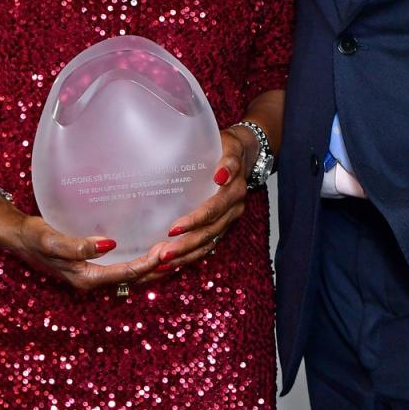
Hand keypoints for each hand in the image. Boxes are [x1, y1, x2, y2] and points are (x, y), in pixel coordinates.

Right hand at [0, 194, 160, 292]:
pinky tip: (153, 247)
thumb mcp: (50, 239)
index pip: (125, 274)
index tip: (166, 250)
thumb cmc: (32, 237)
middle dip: (157, 268)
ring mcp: (94, 274)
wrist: (17, 237)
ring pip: (131, 276)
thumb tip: (108, 245)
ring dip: (152, 267)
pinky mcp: (94, 265)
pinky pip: (124, 267)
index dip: (147, 264)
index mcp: (86, 278)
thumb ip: (76, 245)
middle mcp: (93, 280)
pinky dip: (141, 261)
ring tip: (174, 251)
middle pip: (133, 279)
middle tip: (179, 249)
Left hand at [146, 128, 252, 273]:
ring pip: (209, 243)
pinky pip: (207, 245)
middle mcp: (233, 209)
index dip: (195, 220)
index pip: (213, 210)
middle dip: (186, 245)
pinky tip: (172, 262)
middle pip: (210, 232)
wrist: (246, 153)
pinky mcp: (222, 226)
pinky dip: (190, 255)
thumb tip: (221, 174)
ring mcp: (228, 219)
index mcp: (234, 191)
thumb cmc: (229, 147)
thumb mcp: (229, 146)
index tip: (173, 228)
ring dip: (187, 255)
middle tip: (162, 254)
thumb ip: (227, 161)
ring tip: (163, 262)